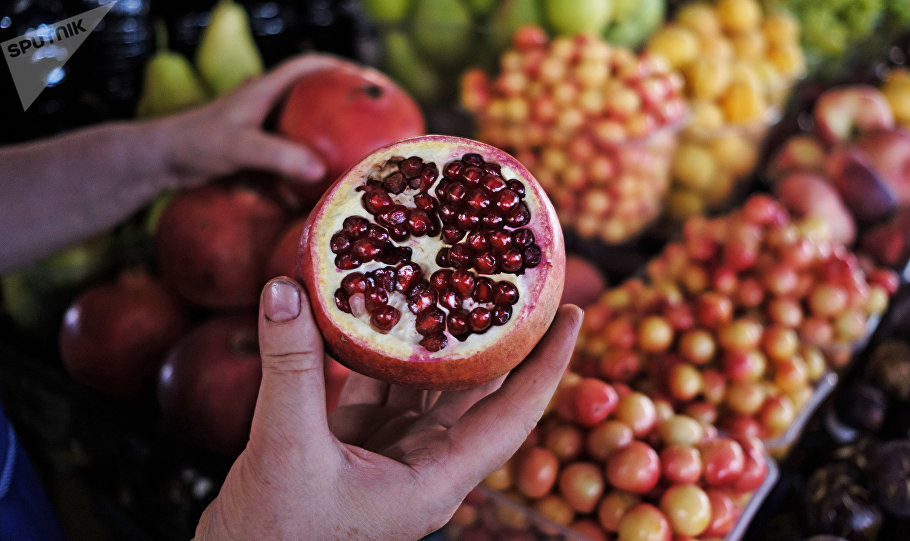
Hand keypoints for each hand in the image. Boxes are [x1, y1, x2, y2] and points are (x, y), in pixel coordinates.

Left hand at [156, 54, 349, 188]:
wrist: (159, 162)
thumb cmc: (194, 145)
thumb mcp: (239, 147)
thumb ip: (278, 156)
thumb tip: (318, 170)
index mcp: (264, 90)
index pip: (309, 66)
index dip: (339, 67)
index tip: (368, 80)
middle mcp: (263, 104)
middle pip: (309, 95)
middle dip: (337, 102)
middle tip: (367, 119)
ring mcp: (257, 128)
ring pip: (298, 125)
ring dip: (321, 135)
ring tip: (350, 151)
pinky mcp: (250, 150)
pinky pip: (286, 152)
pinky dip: (302, 162)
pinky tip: (315, 182)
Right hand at [194, 278, 582, 539]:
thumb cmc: (274, 537)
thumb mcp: (284, 450)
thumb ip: (289, 368)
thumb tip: (286, 288)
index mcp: (436, 477)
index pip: (513, 415)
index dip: (548, 366)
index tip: (574, 315)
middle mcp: (427, 462)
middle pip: (480, 389)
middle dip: (499, 333)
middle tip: (512, 276)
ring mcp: (393, 451)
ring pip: (429, 381)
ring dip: (435, 331)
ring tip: (448, 274)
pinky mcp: (357, 440)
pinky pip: (381, 383)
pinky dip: (380, 345)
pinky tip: (377, 303)